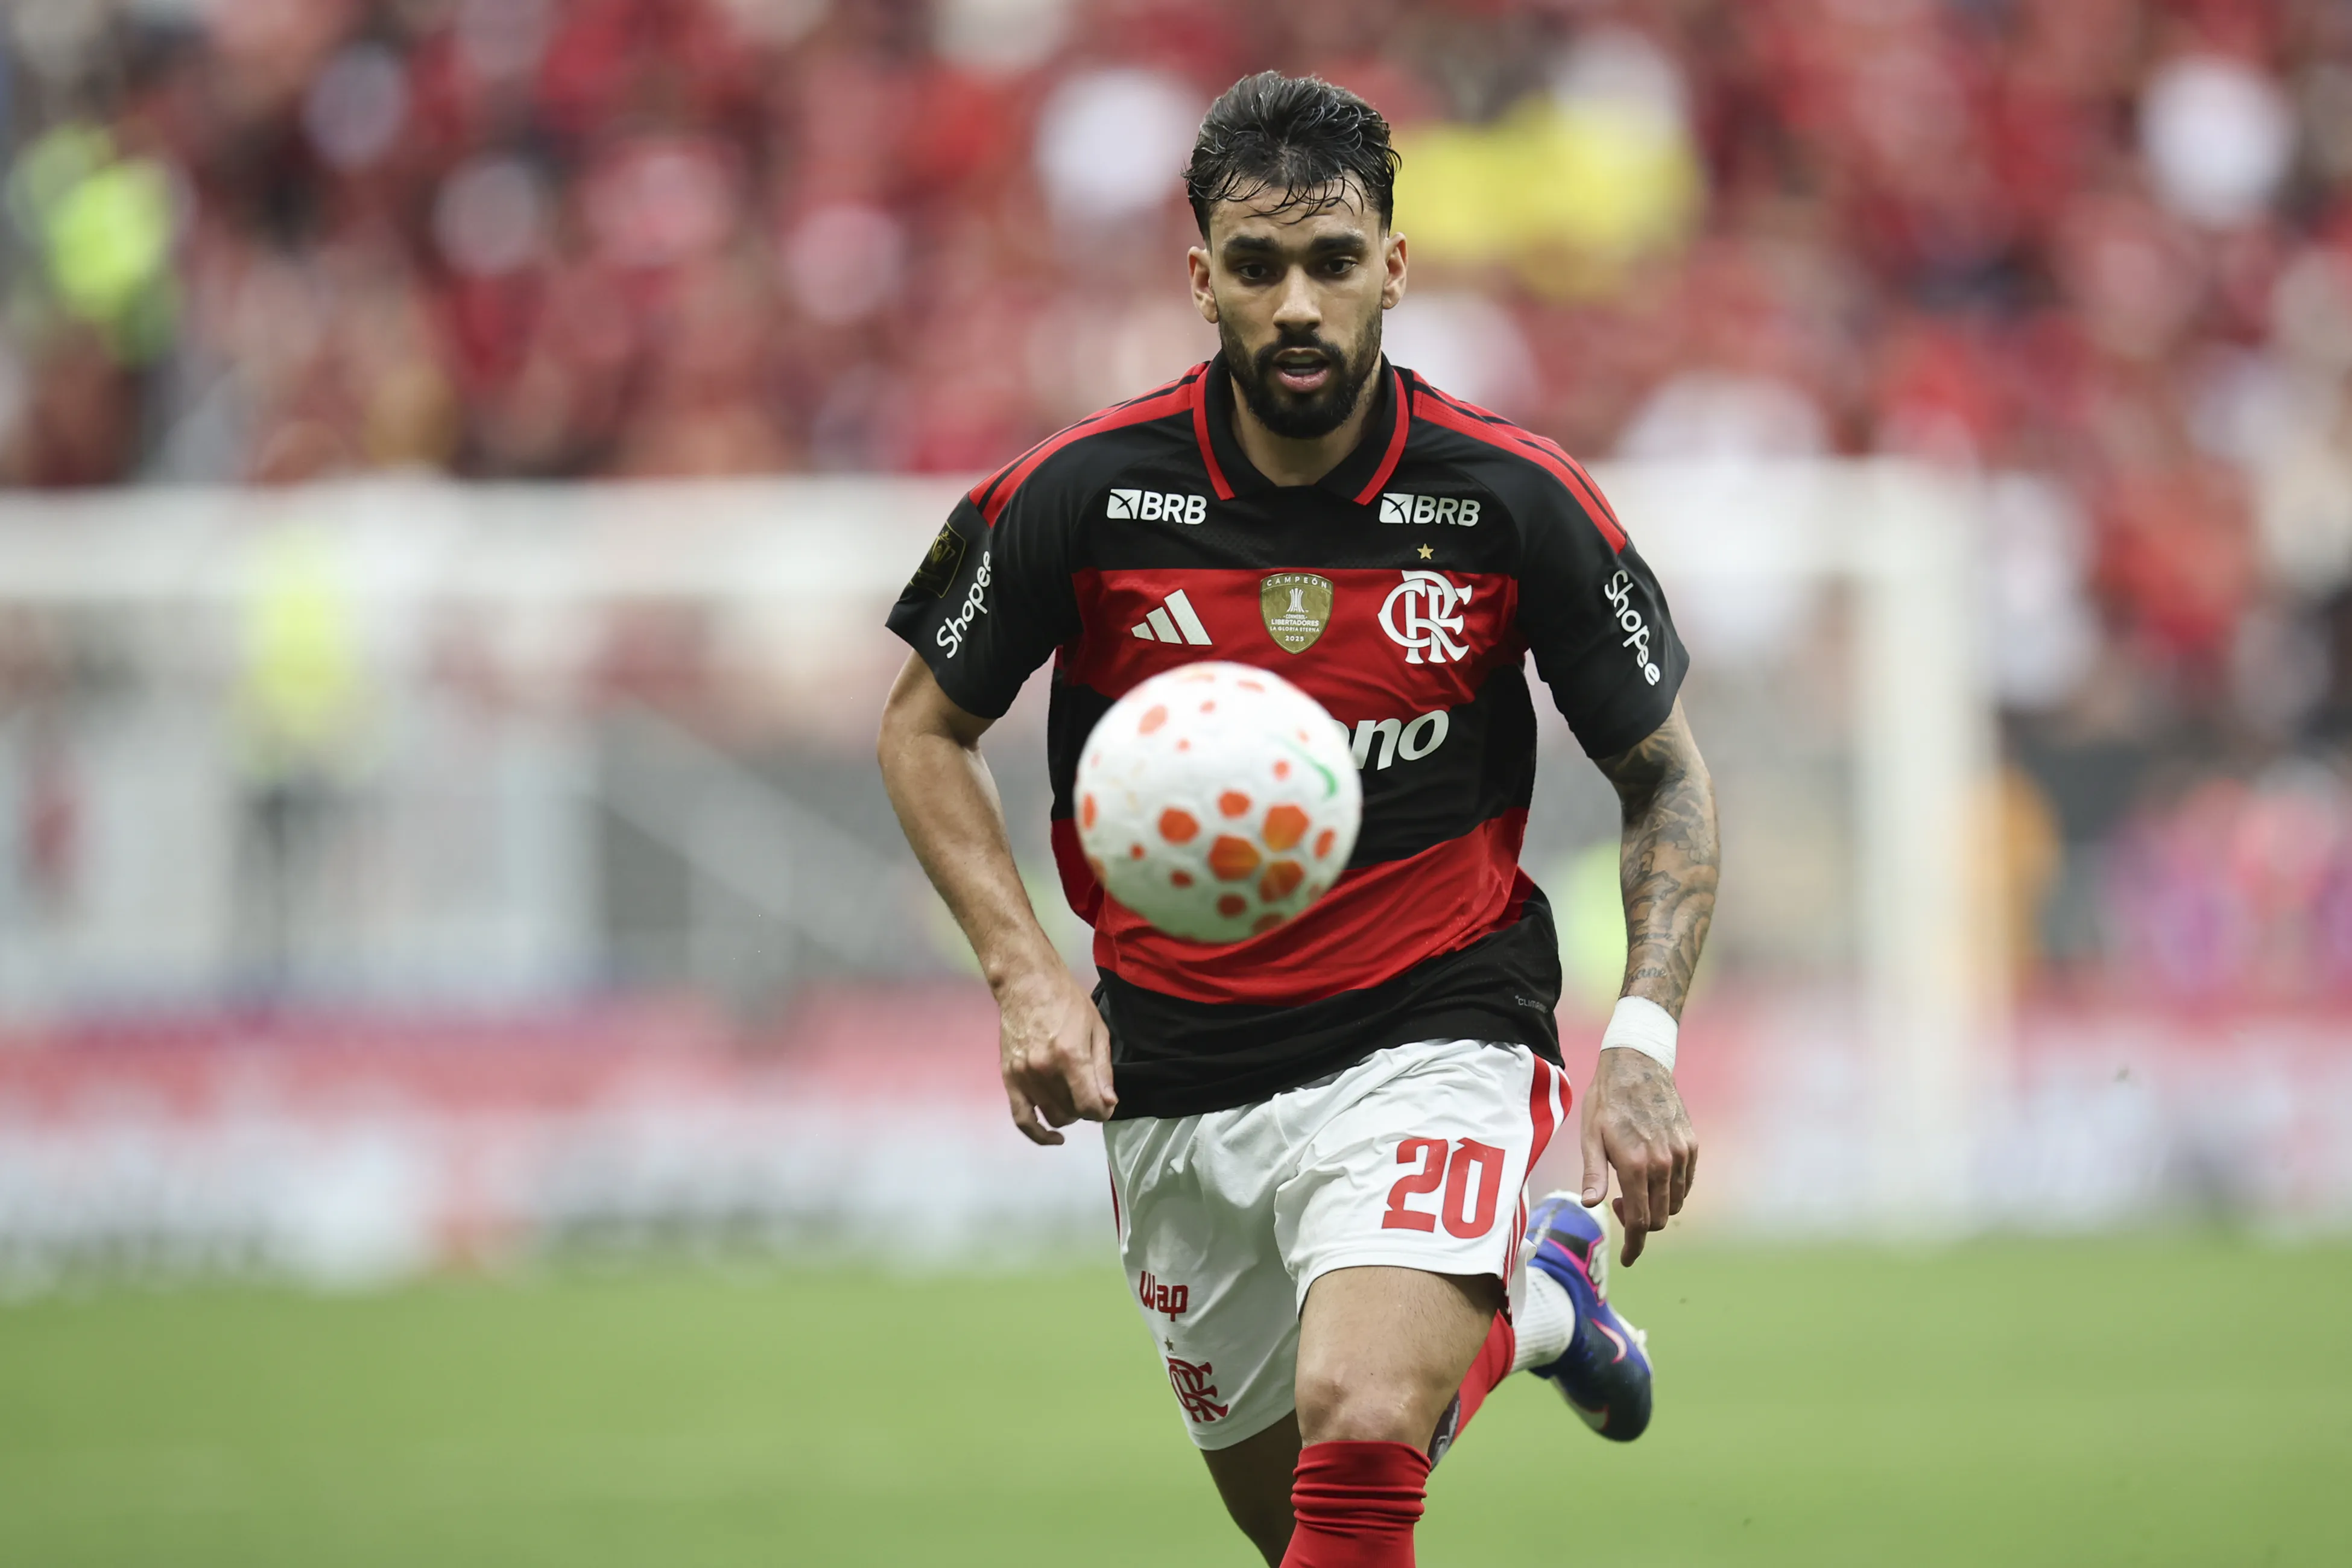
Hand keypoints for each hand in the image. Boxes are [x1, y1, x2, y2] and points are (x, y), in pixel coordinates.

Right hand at [995, 964, 1116, 1144]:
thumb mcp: (1097, 1030)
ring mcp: (1024, 1076)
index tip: (1107, 1105)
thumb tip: (1108, 1104)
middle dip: (1087, 1111)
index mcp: (1070, 1057)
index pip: (1090, 1106)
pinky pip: (1021, 1118)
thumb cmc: (1067, 1001)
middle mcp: (1044, 1071)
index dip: (1103, 1111)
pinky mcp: (1009, 1078)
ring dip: (1068, 1116)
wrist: (1027, 984)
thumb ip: (1103, 1071)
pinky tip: (1054, 1137)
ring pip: (1051, 1116)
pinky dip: (1037, 1134)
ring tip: (1074, 1101)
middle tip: (1091, 1096)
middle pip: (1072, 1113)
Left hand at [1578, 1047, 1696, 1265]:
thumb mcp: (1590, 1136)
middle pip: (1658, 1218)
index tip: (1628, 1259)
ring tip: (1632, 1186)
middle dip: (1639, 1224)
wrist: (1638, 1065)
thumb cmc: (1607, 1101)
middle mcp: (1663, 1163)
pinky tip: (1651, 1176)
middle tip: (1617, 1203)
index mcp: (1635, 1165)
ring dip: (1655, 1207)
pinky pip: (1686, 1183)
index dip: (1634, 1245)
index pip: (1639, 1221)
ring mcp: (1682, 1155)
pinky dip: (1671, 1191)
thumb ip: (1593, 1173)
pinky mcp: (1692, 1145)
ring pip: (1675, 1203)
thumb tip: (1591, 1205)